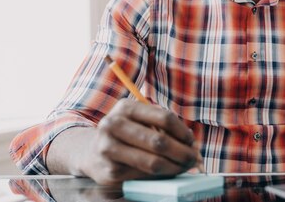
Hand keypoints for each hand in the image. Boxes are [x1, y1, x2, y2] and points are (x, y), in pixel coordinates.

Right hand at [70, 99, 199, 184]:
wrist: (91, 151)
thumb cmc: (125, 133)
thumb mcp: (138, 119)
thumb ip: (162, 126)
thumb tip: (191, 144)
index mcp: (125, 107)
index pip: (164, 118)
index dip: (182, 132)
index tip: (191, 141)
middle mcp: (113, 125)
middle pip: (159, 142)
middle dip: (182, 153)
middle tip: (193, 159)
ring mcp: (109, 149)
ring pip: (153, 163)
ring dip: (174, 167)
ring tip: (183, 167)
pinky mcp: (109, 172)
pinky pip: (144, 177)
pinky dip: (159, 177)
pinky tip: (164, 174)